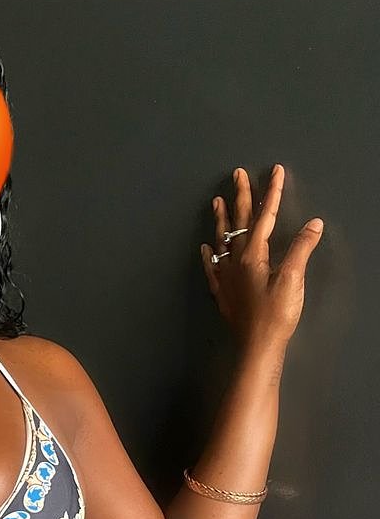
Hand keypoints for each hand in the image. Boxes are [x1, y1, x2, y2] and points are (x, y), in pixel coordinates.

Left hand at [200, 164, 323, 350]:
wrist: (256, 347)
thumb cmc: (275, 316)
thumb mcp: (293, 279)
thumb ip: (301, 249)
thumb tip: (313, 224)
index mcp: (253, 256)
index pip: (264, 216)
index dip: (271, 193)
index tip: (275, 172)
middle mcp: (235, 262)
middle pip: (238, 222)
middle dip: (240, 196)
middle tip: (237, 175)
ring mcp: (226, 277)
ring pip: (221, 240)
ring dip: (220, 219)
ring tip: (216, 201)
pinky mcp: (223, 293)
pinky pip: (212, 268)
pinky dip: (209, 254)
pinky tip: (205, 248)